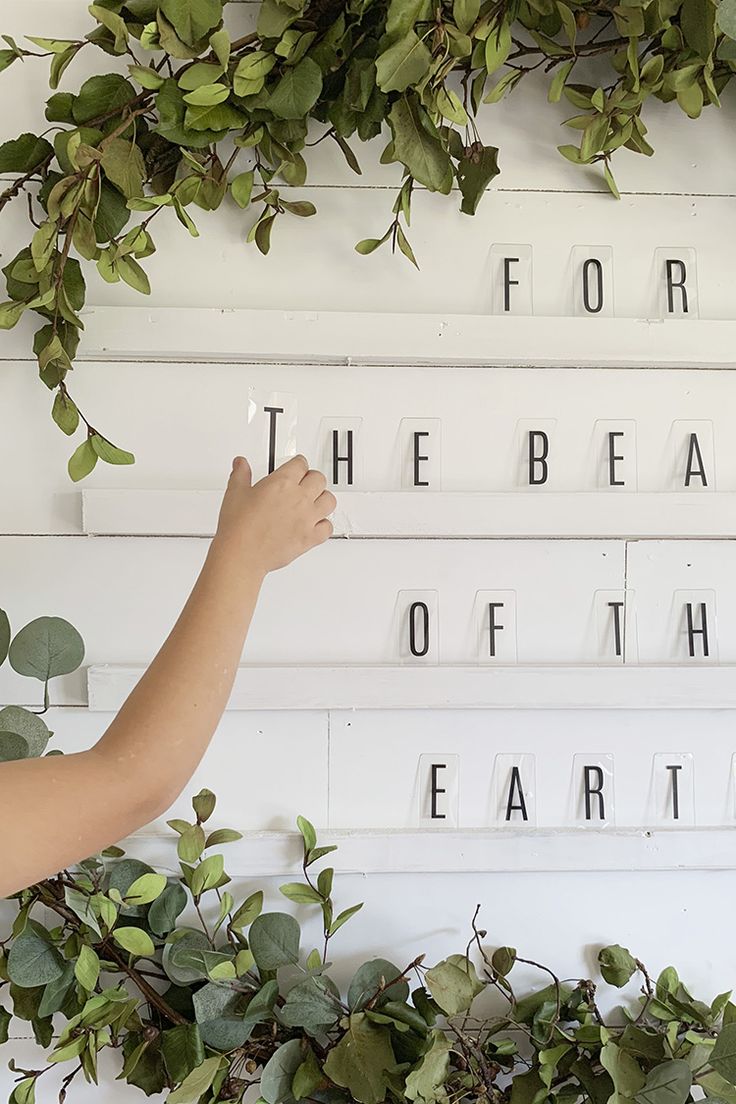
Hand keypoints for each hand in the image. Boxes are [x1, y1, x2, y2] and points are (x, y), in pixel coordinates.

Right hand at [215, 455, 335, 573]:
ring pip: (329, 501)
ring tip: (314, 501)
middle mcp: (299, 498)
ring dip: (322, 499)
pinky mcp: (310, 537)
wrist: (242, 553)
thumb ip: (241, 474)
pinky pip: (328, 527)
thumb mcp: (235, 493)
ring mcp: (307, 518)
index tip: (296, 467)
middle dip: (312, 479)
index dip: (298, 464)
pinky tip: (315, 524)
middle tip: (305, 483)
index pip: (300, 464)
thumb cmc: (239, 527)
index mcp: (282, 483)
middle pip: (319, 479)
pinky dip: (323, 525)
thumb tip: (241, 463)